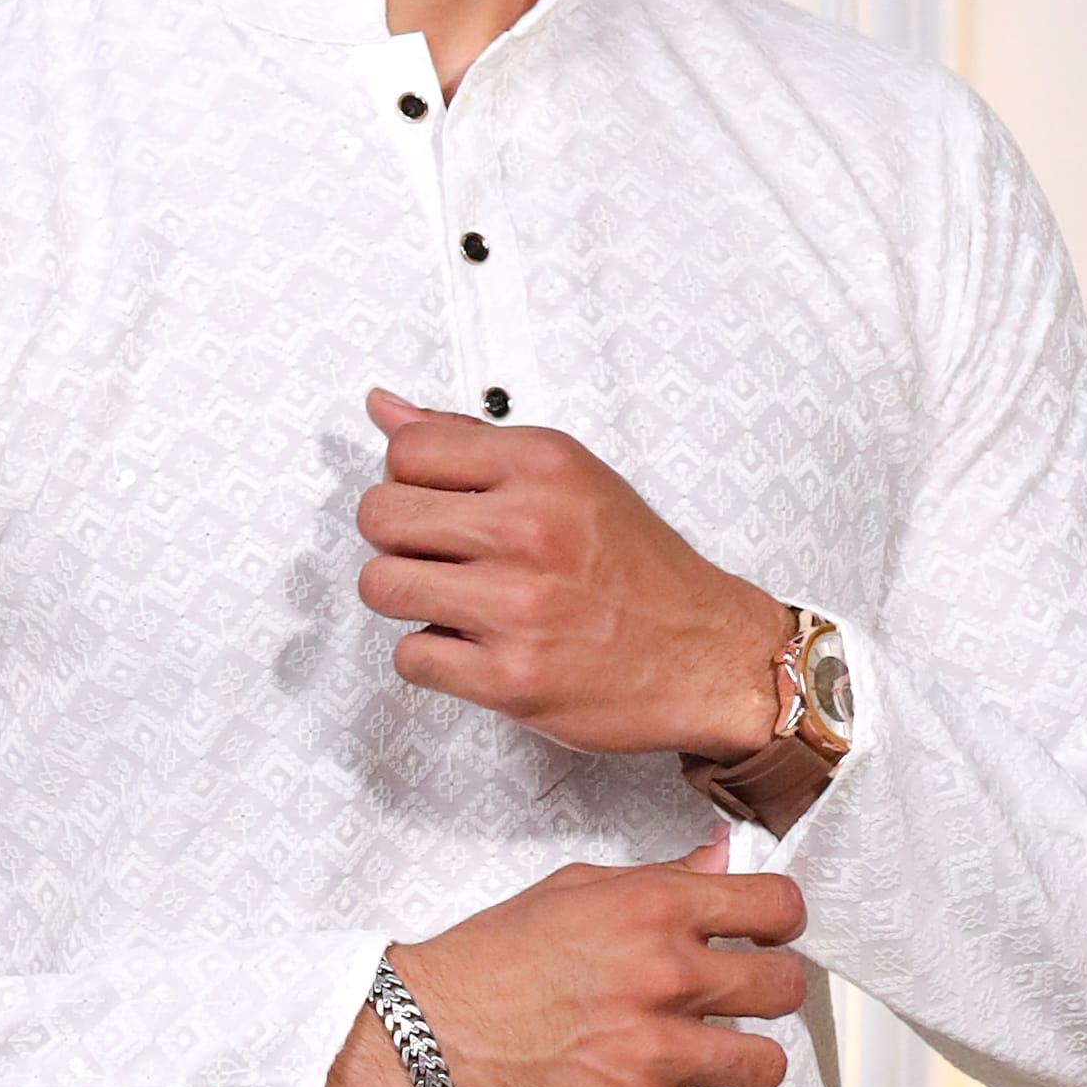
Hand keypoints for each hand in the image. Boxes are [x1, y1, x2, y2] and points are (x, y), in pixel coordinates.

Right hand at [318, 845, 808, 1086]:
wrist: (421, 1035)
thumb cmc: (488, 962)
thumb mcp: (574, 891)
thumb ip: (660, 880)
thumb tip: (723, 859)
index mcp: (652, 909)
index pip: (779, 909)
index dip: (779, 927)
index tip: (764, 940)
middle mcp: (663, 976)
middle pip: (784, 989)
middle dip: (763, 997)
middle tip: (732, 1004)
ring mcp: (652, 1052)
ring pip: (764, 1066)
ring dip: (737, 1065)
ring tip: (700, 1059)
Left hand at [357, 387, 786, 764]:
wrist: (707, 657)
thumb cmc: (644, 571)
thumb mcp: (572, 478)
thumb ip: (473, 443)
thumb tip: (384, 407)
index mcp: (544, 466)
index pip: (406, 448)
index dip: (407, 478)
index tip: (437, 502)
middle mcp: (529, 529)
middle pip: (378, 515)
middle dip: (398, 539)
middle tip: (441, 555)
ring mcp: (516, 607)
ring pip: (380, 585)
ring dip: (407, 597)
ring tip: (453, 600)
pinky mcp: (509, 678)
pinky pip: (410, 656)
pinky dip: (432, 656)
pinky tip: (474, 644)